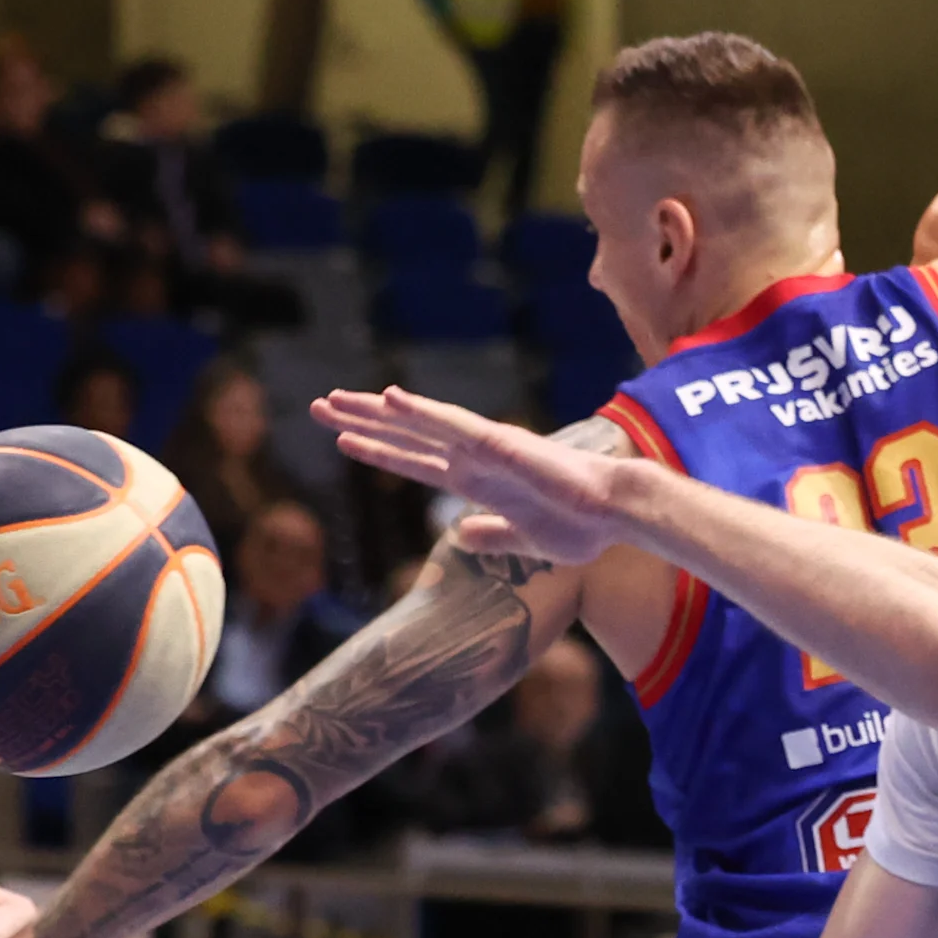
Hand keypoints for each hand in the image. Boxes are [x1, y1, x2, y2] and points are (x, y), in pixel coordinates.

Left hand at [317, 388, 625, 565]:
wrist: (618, 512)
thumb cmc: (582, 525)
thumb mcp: (525, 539)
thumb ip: (492, 533)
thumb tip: (462, 533)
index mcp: (478, 480)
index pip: (415, 460)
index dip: (379, 450)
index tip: (343, 440)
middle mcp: (474, 457)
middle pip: (406, 435)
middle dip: (362, 421)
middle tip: (319, 406)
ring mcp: (485, 447)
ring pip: (419, 423)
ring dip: (375, 411)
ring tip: (334, 399)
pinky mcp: (502, 444)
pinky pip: (453, 425)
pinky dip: (421, 411)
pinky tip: (391, 398)